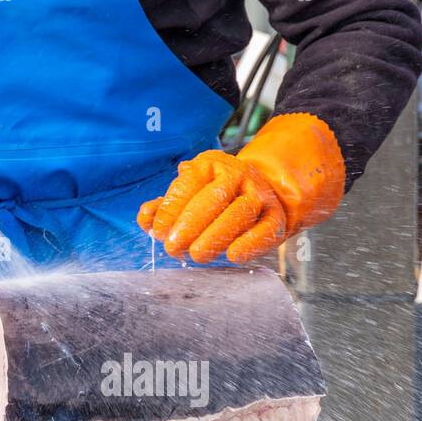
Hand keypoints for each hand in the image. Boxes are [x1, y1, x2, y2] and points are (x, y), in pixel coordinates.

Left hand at [138, 113, 345, 263]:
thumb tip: (146, 219)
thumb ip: (166, 206)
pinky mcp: (276, 217)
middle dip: (189, 225)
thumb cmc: (215, 198)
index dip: (171, 210)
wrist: (261, 193)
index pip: (188, 184)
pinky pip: (264, 230)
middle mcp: (238, 174)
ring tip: (197, 255)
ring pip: (239, 213)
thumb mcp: (190, 195)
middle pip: (212, 198)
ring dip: (215, 236)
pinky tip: (232, 256)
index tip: (159, 233)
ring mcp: (259, 194)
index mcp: (211, 164)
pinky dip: (249, 244)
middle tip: (173, 247)